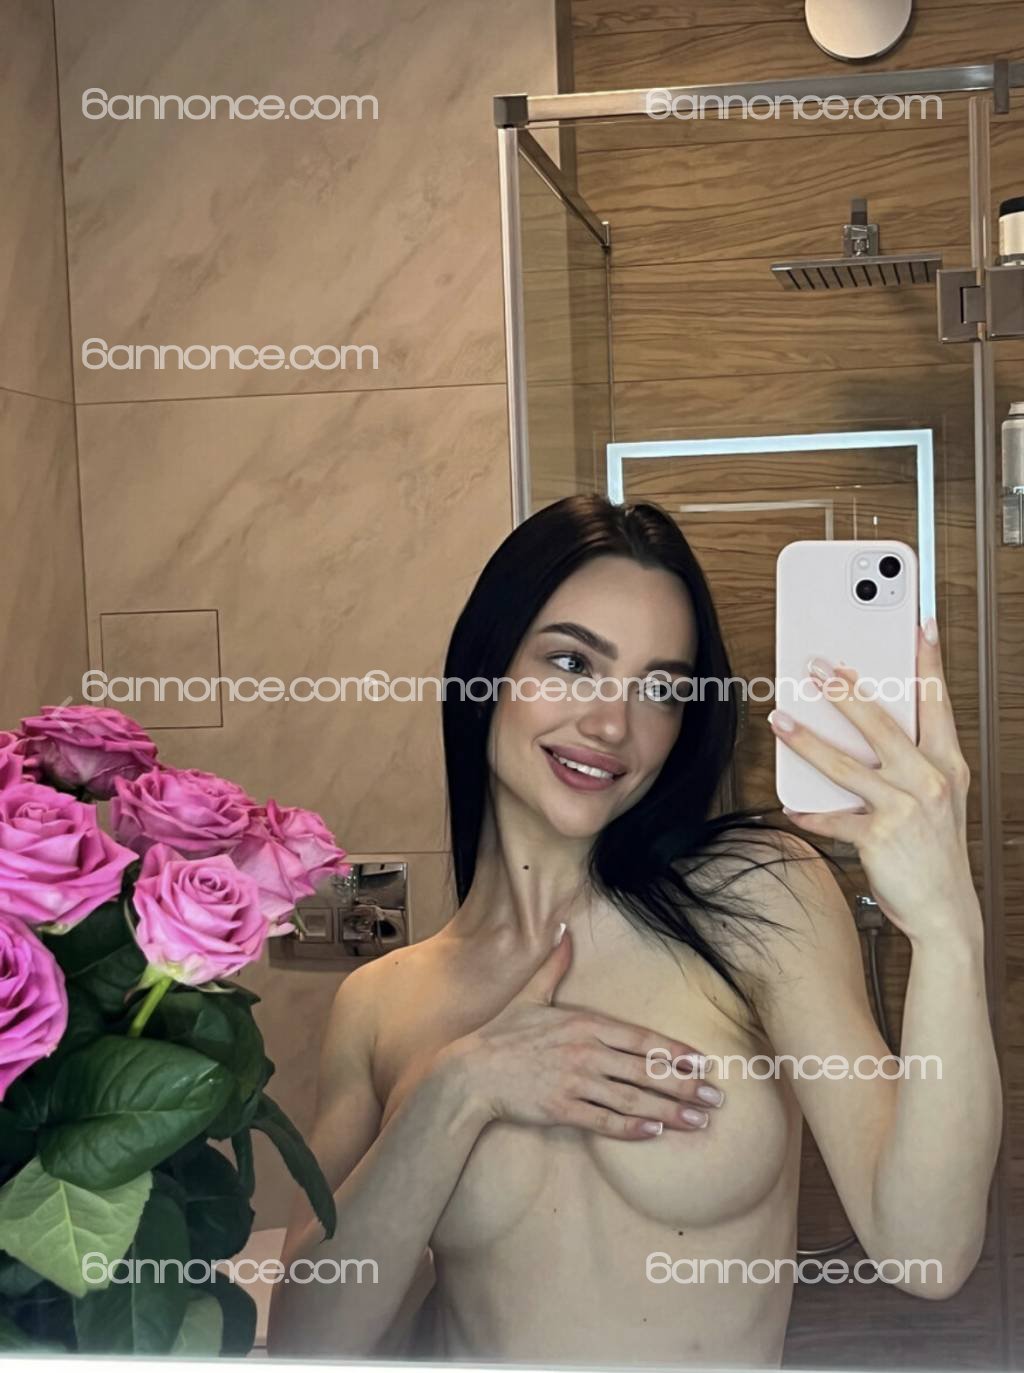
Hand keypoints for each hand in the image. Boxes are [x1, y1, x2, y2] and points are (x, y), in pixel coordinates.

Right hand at [440, 928, 722, 1138]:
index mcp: (584, 1023)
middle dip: (685, 1084)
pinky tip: (655, 1132)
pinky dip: (631, 1127)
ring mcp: (574, 1082)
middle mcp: (586, 1052)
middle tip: (717, 1097)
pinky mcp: (561, 1109)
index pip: (640, 1039)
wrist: (470, 1071)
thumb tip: (564, 930)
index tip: (703, 1062)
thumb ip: (554, 966)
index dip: (674, 1052)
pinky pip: (603, 1120)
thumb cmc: (503, 1033)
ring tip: (699, 1120)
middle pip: (645, 1070)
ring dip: (669, 1110)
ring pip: (631, 1098)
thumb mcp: (531, 994)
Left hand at [768, 616, 977, 941]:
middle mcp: (929, 781)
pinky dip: (810, 813)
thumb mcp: (938, 799)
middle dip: (845, 691)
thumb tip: (865, 727)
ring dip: (807, 740)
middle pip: (881, 723)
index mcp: (946, 765)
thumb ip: (910, 761)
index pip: (937, 703)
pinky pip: (833, 818)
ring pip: (846, 764)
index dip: (928, 661)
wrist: (946, 911)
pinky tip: (791, 805)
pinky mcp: (879, 837)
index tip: (920, 625)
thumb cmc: (936, 852)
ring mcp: (905, 808)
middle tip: (817, 667)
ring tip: (780, 720)